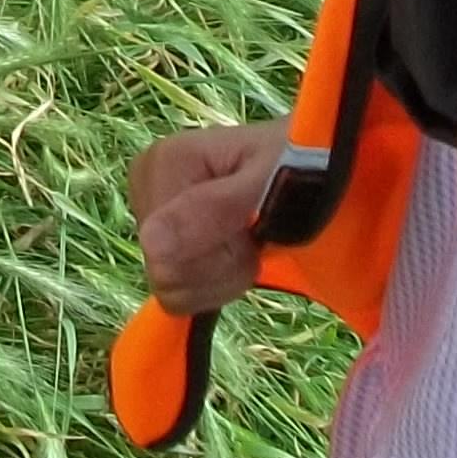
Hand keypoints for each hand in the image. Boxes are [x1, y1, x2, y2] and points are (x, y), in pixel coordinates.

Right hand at [126, 116, 285, 315]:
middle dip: (222, 267)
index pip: (164, 253)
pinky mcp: (160, 242)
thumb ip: (215, 208)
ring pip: (172, 290)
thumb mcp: (272, 179)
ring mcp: (149, 216)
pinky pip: (177, 295)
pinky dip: (214, 286)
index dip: (221, 253)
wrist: (312, 166)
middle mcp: (145, 187)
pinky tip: (235, 257)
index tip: (255, 226)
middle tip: (257, 236)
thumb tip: (152, 245)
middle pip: (167, 273)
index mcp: (162, 162)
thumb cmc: (302, 164)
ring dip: (222, 279)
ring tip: (250, 244)